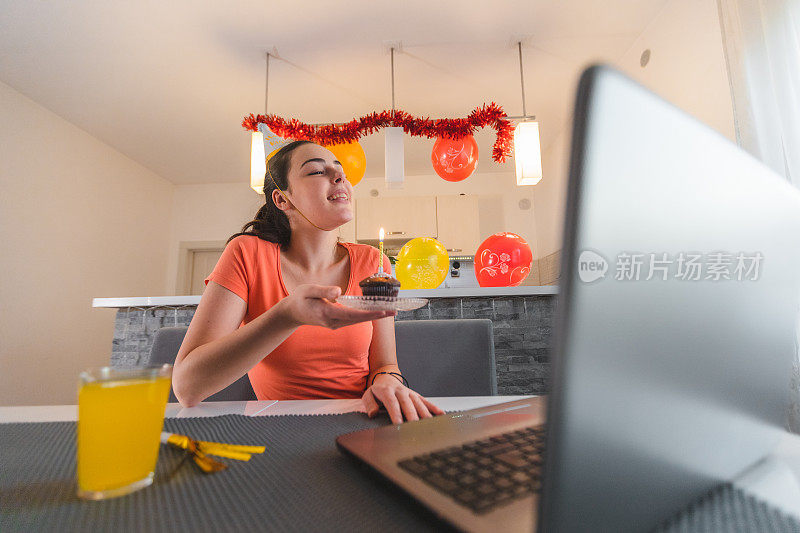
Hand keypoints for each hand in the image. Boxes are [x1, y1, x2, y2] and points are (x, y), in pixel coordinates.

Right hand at [279, 284, 393, 329]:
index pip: (351, 314)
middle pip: (358, 319)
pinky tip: (375, 312)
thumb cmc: (300, 299)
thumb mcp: (308, 290)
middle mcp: (332, 321)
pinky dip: (364, 316)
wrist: (291, 313)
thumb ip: (323, 291)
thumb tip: (339, 292)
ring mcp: (334, 324)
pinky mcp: (336, 323)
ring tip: (389, 311)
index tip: (382, 311)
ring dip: (372, 316)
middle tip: (394, 312)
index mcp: (326, 313)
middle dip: (376, 315)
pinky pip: (353, 320)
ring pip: (357, 321)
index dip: (368, 313)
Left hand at [362, 374, 444, 423]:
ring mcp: (410, 393)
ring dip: (424, 414)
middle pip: (407, 404)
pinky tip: (441, 415)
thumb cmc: (377, 390)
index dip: (396, 414)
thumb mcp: (368, 395)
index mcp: (387, 391)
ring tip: (429, 425)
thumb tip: (373, 413)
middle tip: (415, 427)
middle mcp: (400, 391)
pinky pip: (426, 401)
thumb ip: (369, 404)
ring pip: (418, 403)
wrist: (386, 377)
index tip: (398, 424)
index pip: (392, 403)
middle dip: (412, 416)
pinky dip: (434, 408)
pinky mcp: (416, 395)